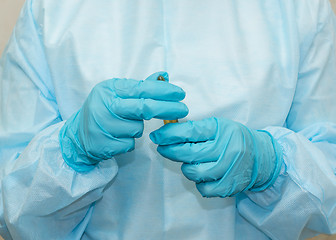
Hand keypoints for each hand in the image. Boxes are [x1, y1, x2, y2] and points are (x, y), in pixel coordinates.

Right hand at [59, 72, 188, 171]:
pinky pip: (130, 143)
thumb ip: (141, 86)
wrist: (78, 136)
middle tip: (183, 110)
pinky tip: (117, 136)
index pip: (142, 88)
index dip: (163, 91)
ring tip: (122, 125)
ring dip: (138, 128)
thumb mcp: (118, 94)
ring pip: (138, 128)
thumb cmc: (103, 111)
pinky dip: (129, 140)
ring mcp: (104, 126)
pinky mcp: (106, 144)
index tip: (180, 93)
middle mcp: (105, 105)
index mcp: (109, 89)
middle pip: (144, 107)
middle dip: (167, 108)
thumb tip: (163, 75)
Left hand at [150, 117, 281, 196]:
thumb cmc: (233, 138)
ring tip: (192, 161)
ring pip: (193, 171)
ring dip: (187, 167)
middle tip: (163, 148)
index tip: (156, 136)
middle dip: (170, 150)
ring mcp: (228, 169)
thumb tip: (167, 132)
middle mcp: (226, 149)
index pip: (190, 132)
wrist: (260, 156)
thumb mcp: (217, 126)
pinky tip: (204, 174)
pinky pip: (203, 188)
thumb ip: (195, 129)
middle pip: (188, 153)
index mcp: (221, 130)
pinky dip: (199, 182)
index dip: (169, 134)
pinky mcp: (228, 186)